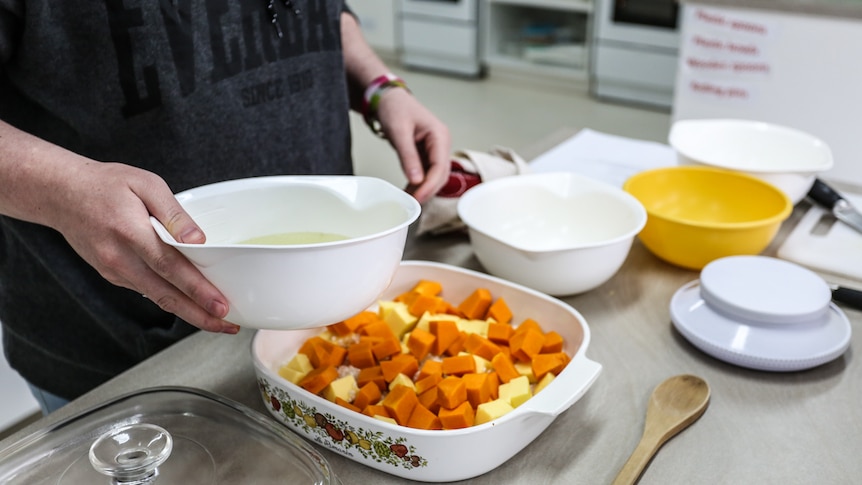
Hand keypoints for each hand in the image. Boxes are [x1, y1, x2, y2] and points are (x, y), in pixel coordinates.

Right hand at [49, 161, 238, 333]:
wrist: (62, 194)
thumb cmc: (105, 184)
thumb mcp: (146, 184)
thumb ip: (174, 213)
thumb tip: (198, 240)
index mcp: (131, 232)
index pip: (170, 267)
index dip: (197, 290)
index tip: (221, 305)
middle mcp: (120, 258)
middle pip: (165, 295)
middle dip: (200, 315)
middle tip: (228, 325)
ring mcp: (114, 271)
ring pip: (157, 297)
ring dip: (188, 312)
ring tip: (217, 320)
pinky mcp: (112, 275)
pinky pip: (146, 290)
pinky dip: (170, 300)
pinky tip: (191, 304)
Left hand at [375, 88, 451, 203]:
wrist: (387, 98)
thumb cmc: (395, 107)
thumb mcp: (399, 131)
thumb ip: (408, 156)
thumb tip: (416, 179)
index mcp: (440, 136)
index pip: (440, 167)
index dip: (430, 185)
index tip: (417, 198)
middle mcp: (441, 144)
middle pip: (441, 174)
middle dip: (428, 190)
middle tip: (412, 203)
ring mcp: (434, 149)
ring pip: (434, 176)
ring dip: (423, 189)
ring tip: (408, 200)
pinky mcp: (425, 154)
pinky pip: (425, 172)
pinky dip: (418, 183)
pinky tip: (408, 191)